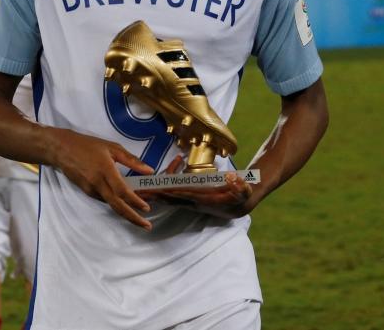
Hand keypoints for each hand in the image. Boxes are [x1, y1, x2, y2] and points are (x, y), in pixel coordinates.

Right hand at [51, 129, 155, 230]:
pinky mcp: (87, 192)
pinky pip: (104, 200)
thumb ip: (131, 160)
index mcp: (105, 170)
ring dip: (126, 211)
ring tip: (141, 215)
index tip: (147, 208)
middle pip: (117, 205)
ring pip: (111, 204)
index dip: (135, 201)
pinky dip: (116, 204)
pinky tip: (125, 203)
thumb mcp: (112, 147)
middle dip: (133, 217)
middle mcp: (98, 184)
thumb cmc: (88, 145)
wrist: (61, 150)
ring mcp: (91, 190)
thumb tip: (149, 171)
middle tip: (147, 225)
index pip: (122, 191)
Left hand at [139, 155, 253, 218]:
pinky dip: (165, 185)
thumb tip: (233, 178)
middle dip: (154, 195)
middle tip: (137, 192)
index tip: (157, 189)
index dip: (170, 191)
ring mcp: (189, 200)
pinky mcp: (189, 196)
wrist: (239, 205)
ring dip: (155, 191)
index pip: (183, 195)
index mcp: (203, 199)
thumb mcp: (245, 192)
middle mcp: (192, 201)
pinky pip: (172, 191)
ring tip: (140, 187)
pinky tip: (157, 180)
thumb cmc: (241, 197)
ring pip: (168, 195)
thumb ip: (241, 186)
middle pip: (170, 198)